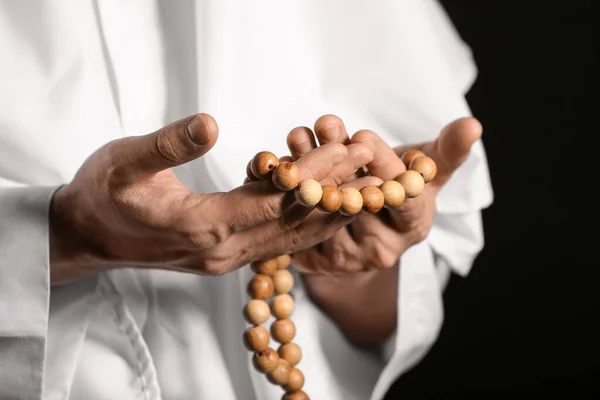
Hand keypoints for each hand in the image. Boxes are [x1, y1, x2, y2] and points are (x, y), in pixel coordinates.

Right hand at [49, 114, 372, 284]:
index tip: (350, 148)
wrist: (86, 236)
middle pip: (293, 218)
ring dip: (331, 209)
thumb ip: (168, 145)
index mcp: (202, 226)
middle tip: (374, 162)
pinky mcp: (226, 256)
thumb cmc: (102, 194)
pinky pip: (278, 240)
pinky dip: (308, 221)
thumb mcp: (125, 161)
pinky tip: (331, 206)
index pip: (274, 198)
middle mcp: (224, 250)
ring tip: (367, 184)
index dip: (316, 174)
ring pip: (291, 235)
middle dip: (337, 190)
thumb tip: (210, 121)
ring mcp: (227, 258)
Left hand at [287, 114, 482, 274]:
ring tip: (298, 136)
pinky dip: (290, 191)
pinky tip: (280, 164)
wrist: (365, 227)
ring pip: (325, 210)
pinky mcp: (318, 261)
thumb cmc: (398, 188)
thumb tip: (473, 125)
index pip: (405, 199)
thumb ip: (447, 150)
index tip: (365, 134)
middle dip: (341, 159)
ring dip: (309, 170)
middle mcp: (385, 248)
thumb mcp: (425, 170)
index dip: (385, 167)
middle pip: (360, 203)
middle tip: (325, 126)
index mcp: (415, 226)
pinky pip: (299, 223)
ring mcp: (349, 258)